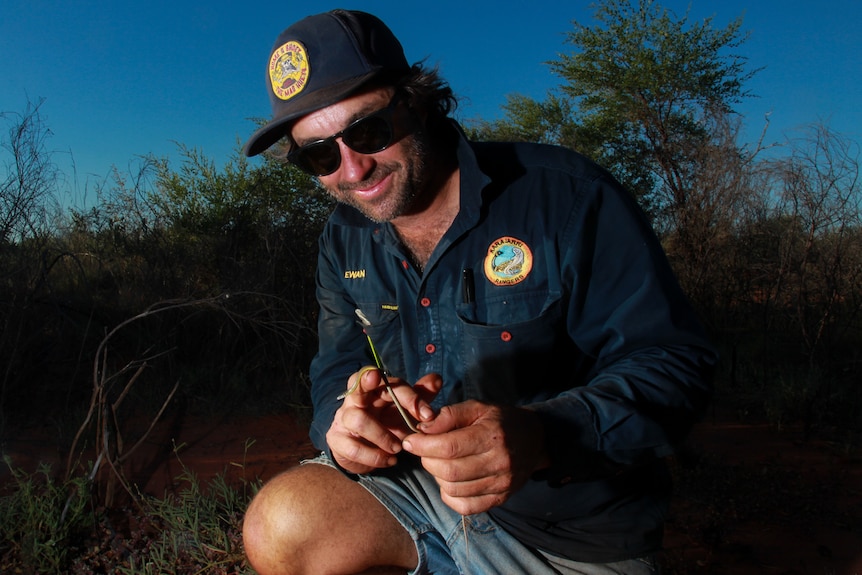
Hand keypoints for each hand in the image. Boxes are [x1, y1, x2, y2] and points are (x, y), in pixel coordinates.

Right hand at [327, 369, 440, 474]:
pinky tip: (389, 461)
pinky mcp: (336, 439)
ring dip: (382, 436)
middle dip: (367, 380)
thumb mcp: (404, 411)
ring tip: (398, 449)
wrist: (363, 451)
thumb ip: (420, 396)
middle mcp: (357, 398)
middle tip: (378, 380)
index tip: (428, 415)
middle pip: (358, 383)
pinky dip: (374, 457)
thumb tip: (437, 379)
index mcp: (375, 389)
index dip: (409, 396)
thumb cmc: (387, 424)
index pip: (389, 382)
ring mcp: (344, 418)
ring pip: (358, 420)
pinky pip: (352, 448)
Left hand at [402, 401, 549, 514]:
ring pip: (454, 489)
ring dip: (436, 476)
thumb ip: (449, 415)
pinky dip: (449, 495)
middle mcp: (499, 463)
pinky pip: (465, 506)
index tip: (410, 441)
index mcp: (493, 436)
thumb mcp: (477, 408)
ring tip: (438, 462)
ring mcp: (501, 484)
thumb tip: (422, 428)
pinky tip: (449, 480)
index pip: (450, 447)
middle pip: (449, 470)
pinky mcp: (499, 499)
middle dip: (427, 460)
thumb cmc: (500, 420)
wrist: (534, 440)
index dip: (423, 445)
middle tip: (424, 450)